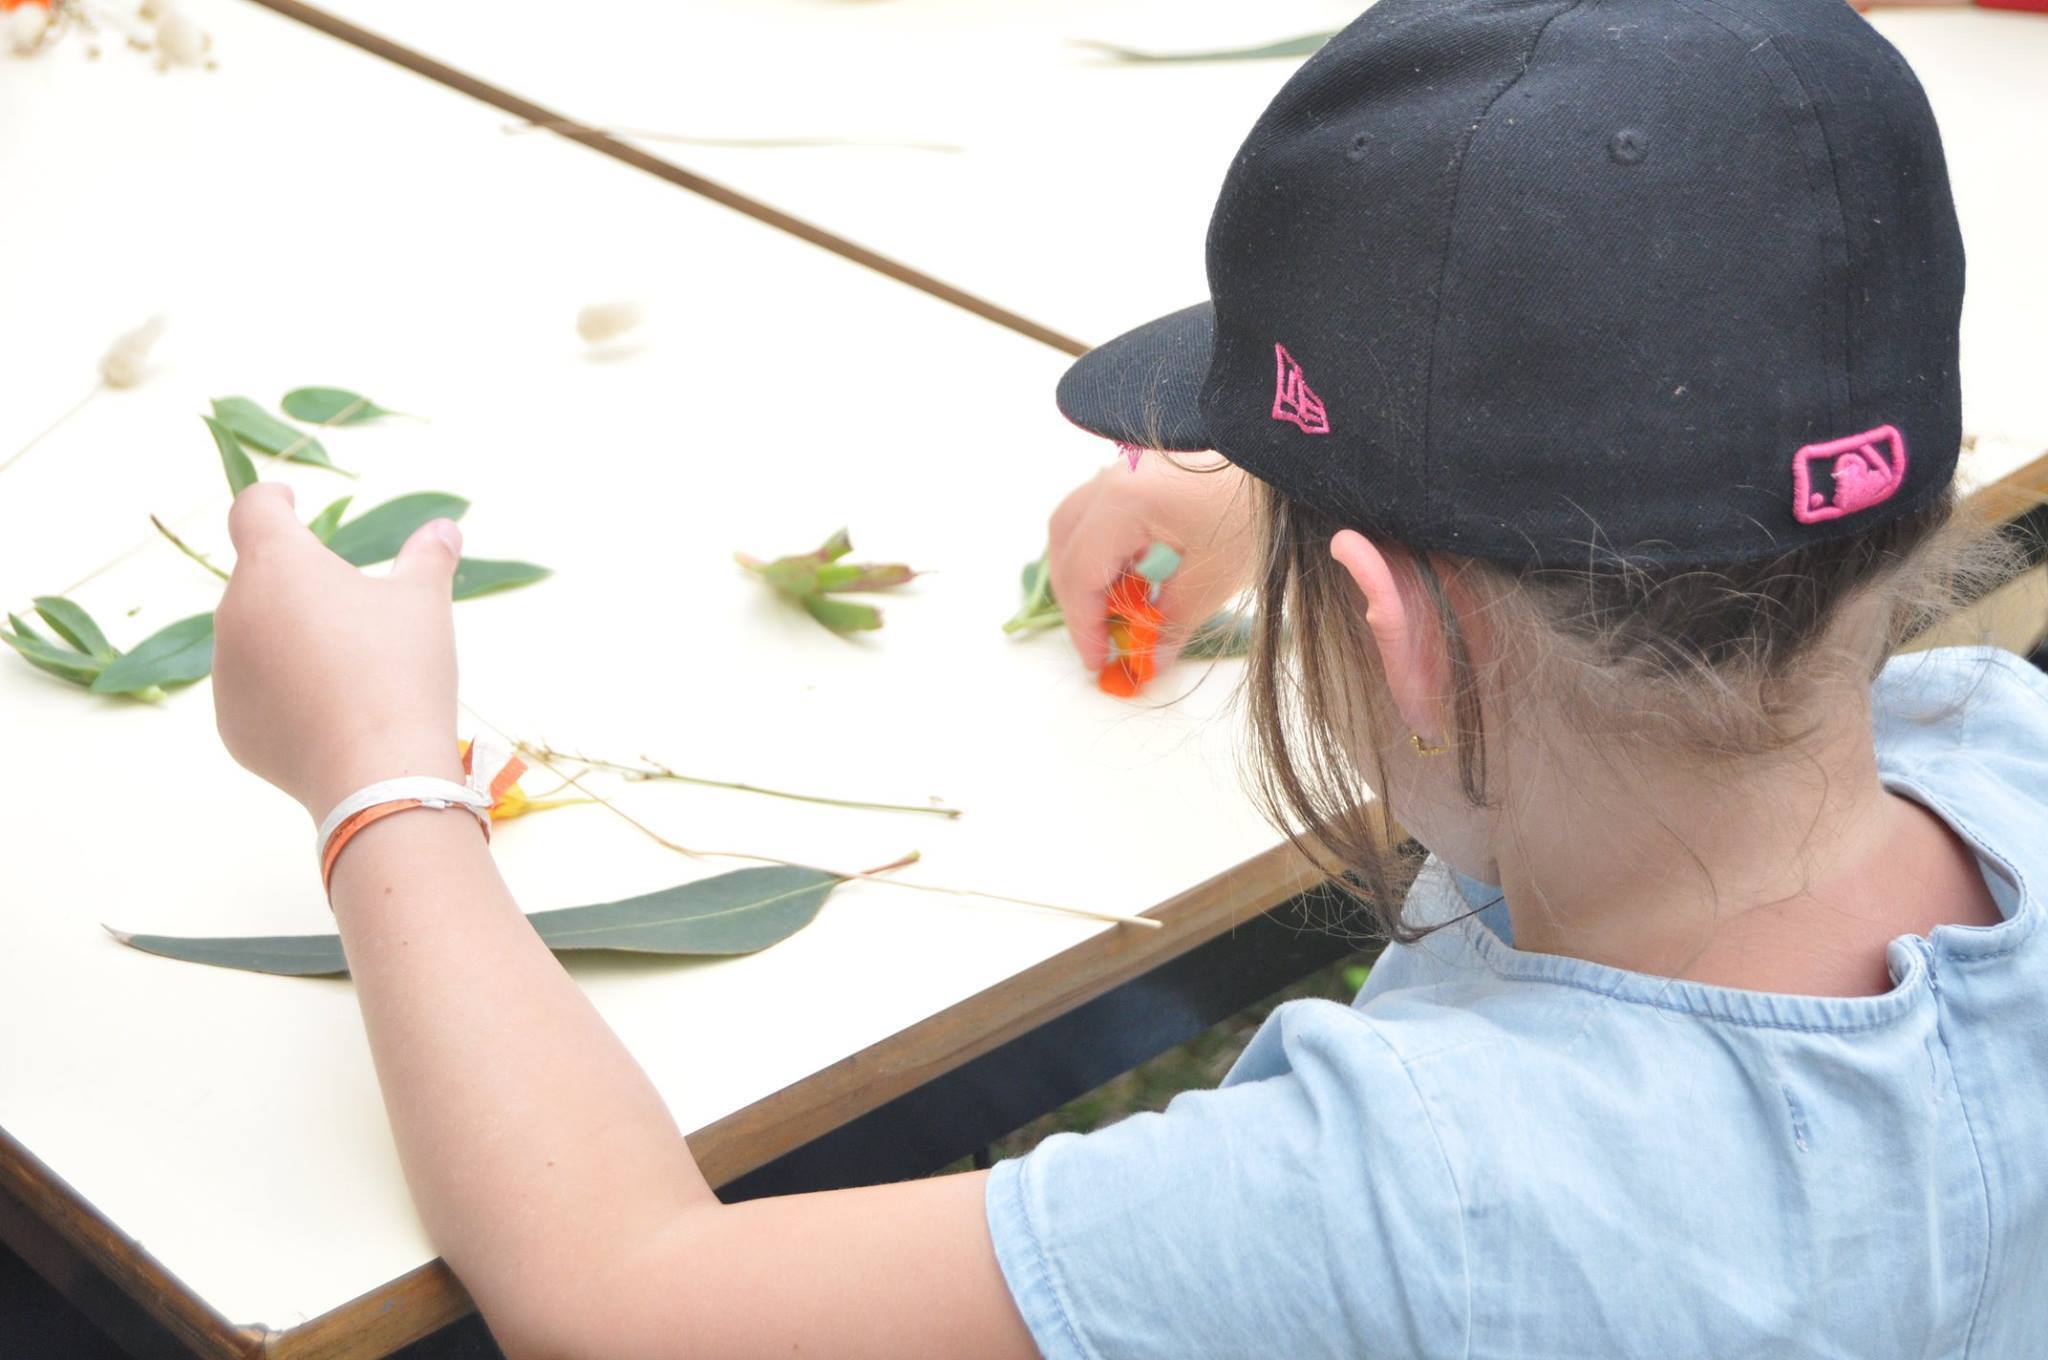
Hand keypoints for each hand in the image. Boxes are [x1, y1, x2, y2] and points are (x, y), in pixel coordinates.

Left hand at [213, 483, 466, 816]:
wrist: (378, 773)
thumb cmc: (401, 671)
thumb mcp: (424, 604)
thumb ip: (428, 558)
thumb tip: (445, 529)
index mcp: (278, 564)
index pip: (253, 509)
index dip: (271, 500)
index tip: (288, 501)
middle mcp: (236, 611)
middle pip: (258, 578)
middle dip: (296, 582)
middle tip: (351, 605)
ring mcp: (226, 671)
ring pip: (253, 636)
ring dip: (287, 637)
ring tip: (347, 666)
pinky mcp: (230, 723)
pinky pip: (253, 691)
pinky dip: (283, 690)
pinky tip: (330, 710)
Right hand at [1047, 452, 1257, 671]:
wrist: (1288, 455)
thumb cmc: (1258, 510)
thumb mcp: (1217, 576)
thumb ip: (1174, 622)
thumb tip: (1149, 660)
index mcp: (1125, 502)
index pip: (1080, 574)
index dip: (1084, 625)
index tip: (1096, 662)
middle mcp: (1113, 478)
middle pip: (1065, 543)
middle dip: (1076, 598)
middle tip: (1100, 640)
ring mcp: (1126, 468)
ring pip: (1076, 523)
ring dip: (1085, 570)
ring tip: (1115, 610)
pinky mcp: (1143, 468)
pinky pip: (1102, 511)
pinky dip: (1104, 547)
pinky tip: (1132, 575)